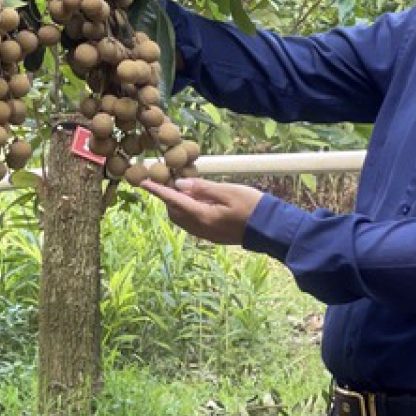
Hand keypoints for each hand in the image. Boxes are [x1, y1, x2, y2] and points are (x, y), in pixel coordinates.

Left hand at [140, 178, 263, 244]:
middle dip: (169, 196)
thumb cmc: (253, 206)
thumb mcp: (228, 191)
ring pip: (182, 219)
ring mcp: (207, 235)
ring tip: (188, 187)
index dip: (157, 190)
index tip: (143, 182)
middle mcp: (201, 229)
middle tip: (174, 179)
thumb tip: (180, 184)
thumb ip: (203, 188)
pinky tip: (200, 200)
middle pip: (175, 212)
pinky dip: (189, 210)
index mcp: (203, 217)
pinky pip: (193, 223)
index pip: (173, 201)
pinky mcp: (213, 236)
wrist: (272, 229)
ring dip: (179, 204)